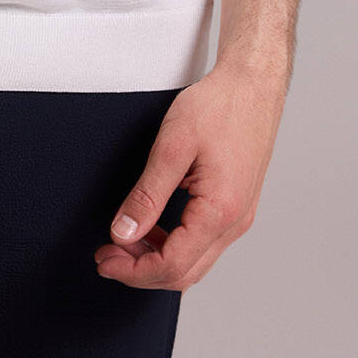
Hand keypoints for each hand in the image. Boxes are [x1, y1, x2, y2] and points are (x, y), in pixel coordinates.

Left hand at [94, 58, 288, 290]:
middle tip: (105, 256)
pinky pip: (204, 242)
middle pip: (185, 273)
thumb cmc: (218, 106)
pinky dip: (174, 244)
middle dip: (141, 271)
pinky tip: (152, 229)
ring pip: (195, 262)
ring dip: (157, 259)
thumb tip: (123, 234)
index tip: (104, 260)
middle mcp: (235, 222)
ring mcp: (239, 217)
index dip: (133, 270)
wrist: (253, 84)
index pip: (172, 265)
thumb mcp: (172, 146)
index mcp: (220, 211)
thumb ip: (147, 196)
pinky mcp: (237, 207)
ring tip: (123, 241)